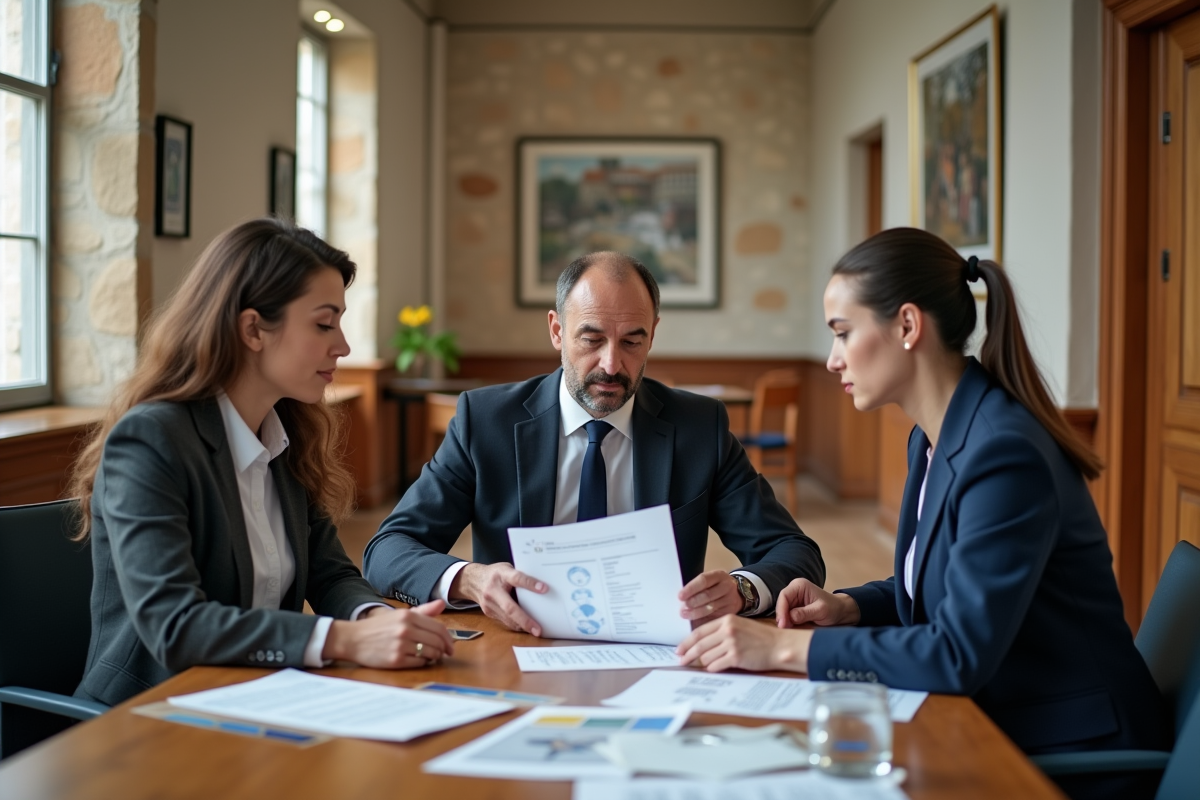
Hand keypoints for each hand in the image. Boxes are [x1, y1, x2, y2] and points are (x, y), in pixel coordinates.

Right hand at [323, 600, 454, 667]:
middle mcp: (406, 629)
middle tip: (444, 654)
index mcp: (408, 616)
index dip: (448, 639)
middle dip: (443, 649)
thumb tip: (441, 604)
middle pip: (437, 641)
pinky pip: (419, 663)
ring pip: (430, 653)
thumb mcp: (399, 615)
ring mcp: (401, 645)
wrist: (353, 639)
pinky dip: (423, 663)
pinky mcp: (396, 660)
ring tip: (431, 657)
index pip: (438, 628)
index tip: (450, 646)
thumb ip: (422, 611)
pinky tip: (419, 660)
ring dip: (434, 657)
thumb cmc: (378, 628)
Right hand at [451, 562, 546, 635]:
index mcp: (501, 575)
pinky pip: (505, 621)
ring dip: (522, 626)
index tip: (544, 588)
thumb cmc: (495, 574)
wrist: (472, 580)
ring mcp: (489, 603)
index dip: (530, 584)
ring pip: (507, 618)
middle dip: (525, 620)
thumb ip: (520, 576)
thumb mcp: (506, 569)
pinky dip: (516, 625)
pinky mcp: (488, 612)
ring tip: (536, 631)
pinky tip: (526, 628)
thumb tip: (541, 587)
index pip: (516, 578)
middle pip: (510, 607)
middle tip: (538, 629)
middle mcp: (493, 590)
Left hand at [676, 614, 812, 672]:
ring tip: (709, 664)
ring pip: (706, 657)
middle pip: (699, 645)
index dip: (687, 642)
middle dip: (688, 654)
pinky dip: (713, 668)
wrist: (779, 646)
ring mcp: (731, 643)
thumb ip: (721, 631)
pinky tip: (715, 668)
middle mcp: (727, 630)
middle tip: (681, 661)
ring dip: (705, 663)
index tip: (680, 649)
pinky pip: (716, 665)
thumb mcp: (740, 626)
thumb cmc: (761, 638)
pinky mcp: (736, 657)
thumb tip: (702, 643)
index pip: (700, 631)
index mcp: (727, 620)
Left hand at [678, 570, 742, 626]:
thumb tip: (681, 598)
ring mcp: (730, 600)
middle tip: (682, 609)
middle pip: (707, 594)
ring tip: (685, 615)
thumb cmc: (715, 587)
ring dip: (696, 612)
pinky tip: (695, 621)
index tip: (680, 596)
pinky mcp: (731, 612)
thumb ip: (697, 587)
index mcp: (719, 575)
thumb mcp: (710, 582)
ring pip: (711, 607)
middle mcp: (727, 586)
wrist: (735, 595)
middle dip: (693, 602)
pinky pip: (715, 617)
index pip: (703, 580)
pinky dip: (703, 620)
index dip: (691, 588)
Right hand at [775, 579, 860, 628]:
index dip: (781, 610)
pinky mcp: (794, 608)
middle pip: (781, 603)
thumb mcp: (820, 611)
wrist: (840, 612)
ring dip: (784, 620)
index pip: (784, 596)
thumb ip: (805, 613)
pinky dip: (787, 622)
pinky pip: (786, 615)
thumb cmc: (832, 608)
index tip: (783, 624)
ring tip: (788, 630)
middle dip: (782, 616)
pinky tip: (790, 628)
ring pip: (782, 610)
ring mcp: (793, 599)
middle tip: (784, 629)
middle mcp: (794, 591)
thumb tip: (790, 617)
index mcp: (799, 586)